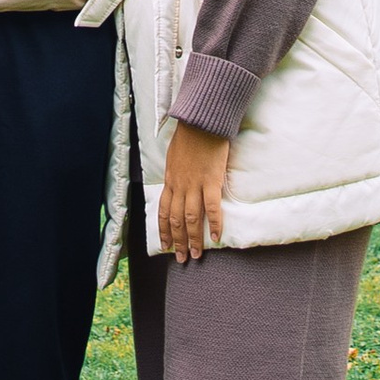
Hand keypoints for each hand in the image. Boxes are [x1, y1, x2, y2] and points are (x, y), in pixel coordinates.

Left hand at [156, 120, 231, 263]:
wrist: (202, 122)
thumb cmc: (189, 136)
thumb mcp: (174, 156)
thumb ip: (175, 172)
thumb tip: (175, 183)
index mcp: (170, 180)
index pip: (163, 211)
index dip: (163, 230)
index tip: (165, 245)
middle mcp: (179, 186)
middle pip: (176, 219)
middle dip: (178, 240)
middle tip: (181, 257)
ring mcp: (195, 185)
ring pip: (191, 218)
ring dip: (193, 238)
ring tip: (195, 254)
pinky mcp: (211, 181)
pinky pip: (212, 207)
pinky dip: (215, 223)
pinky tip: (217, 236)